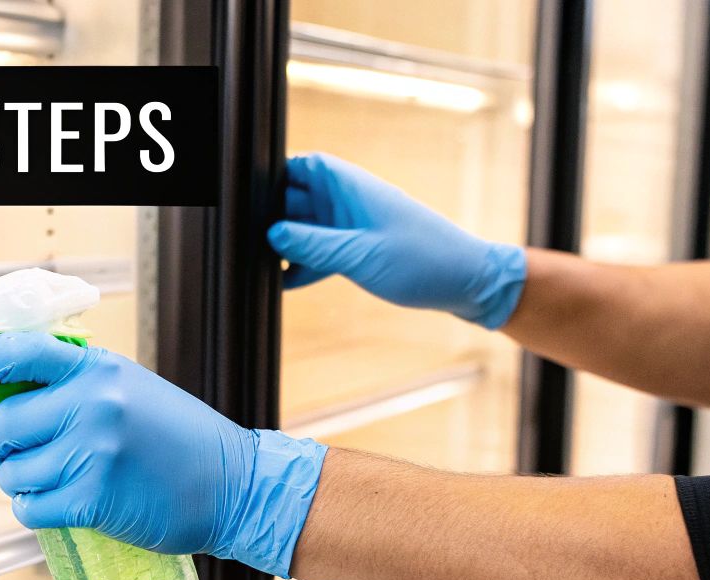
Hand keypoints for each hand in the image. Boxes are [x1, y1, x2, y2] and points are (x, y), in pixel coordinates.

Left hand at [0, 332, 327, 577]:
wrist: (235, 485)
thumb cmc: (182, 441)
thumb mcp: (130, 390)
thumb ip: (76, 387)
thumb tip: (9, 397)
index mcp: (97, 369)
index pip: (12, 353)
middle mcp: (90, 404)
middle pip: (2, 426)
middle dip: (3, 447)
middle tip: (25, 456)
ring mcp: (91, 452)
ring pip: (11, 472)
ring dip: (22, 483)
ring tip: (58, 482)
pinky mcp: (92, 499)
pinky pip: (30, 508)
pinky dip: (36, 510)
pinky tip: (61, 506)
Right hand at [267, 152, 527, 329]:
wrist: (468, 282)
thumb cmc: (424, 259)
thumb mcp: (361, 254)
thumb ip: (312, 244)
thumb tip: (271, 233)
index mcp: (348, 185)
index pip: (298, 165)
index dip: (269, 176)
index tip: (242, 196)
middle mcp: (346, 200)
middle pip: (293, 198)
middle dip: (270, 217)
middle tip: (245, 240)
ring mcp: (350, 226)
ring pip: (303, 229)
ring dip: (284, 246)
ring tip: (258, 264)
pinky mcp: (357, 251)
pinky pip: (318, 254)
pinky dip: (302, 267)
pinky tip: (283, 283)